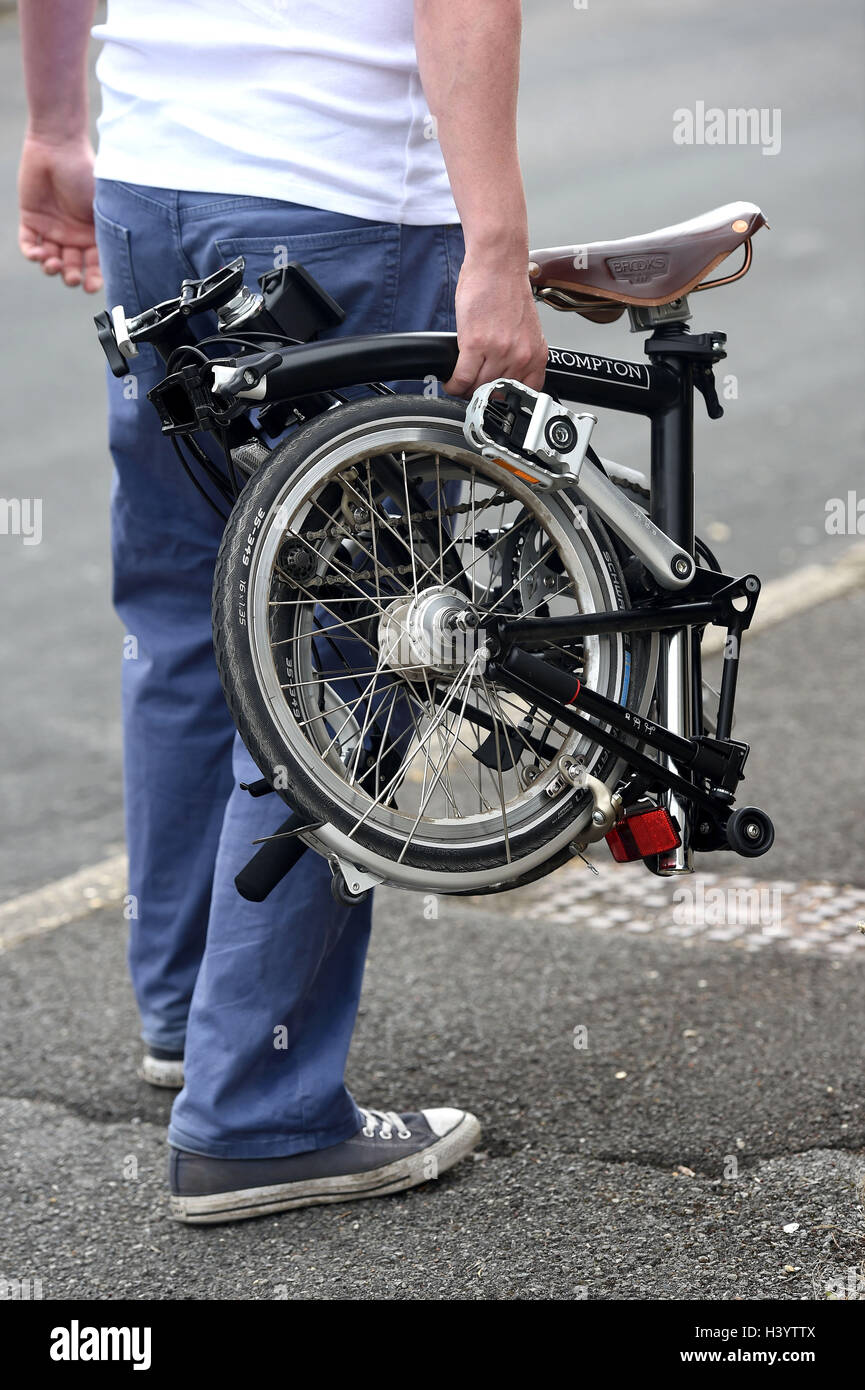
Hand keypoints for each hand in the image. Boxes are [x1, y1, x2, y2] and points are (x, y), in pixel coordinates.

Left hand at [18, 133, 101, 292]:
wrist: (58, 146)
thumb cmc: (85, 173)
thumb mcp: (103, 207)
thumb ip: (109, 233)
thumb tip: (119, 263)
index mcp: (94, 234)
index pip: (95, 264)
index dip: (94, 279)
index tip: (92, 287)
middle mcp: (74, 235)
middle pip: (72, 267)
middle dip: (72, 276)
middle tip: (72, 276)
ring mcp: (52, 228)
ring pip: (51, 260)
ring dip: (51, 268)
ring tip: (52, 263)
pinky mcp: (31, 220)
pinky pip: (29, 244)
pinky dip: (32, 254)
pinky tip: (37, 254)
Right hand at [443, 254, 547, 397]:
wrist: (497, 263)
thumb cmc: (506, 289)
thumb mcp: (525, 329)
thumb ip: (519, 353)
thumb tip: (504, 374)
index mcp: (536, 353)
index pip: (525, 392)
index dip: (505, 400)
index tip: (493, 400)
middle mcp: (520, 355)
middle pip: (496, 392)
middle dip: (480, 394)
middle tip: (469, 391)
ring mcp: (499, 351)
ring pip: (478, 388)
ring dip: (464, 390)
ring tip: (459, 384)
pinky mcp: (476, 344)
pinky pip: (462, 378)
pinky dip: (453, 384)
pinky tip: (450, 381)